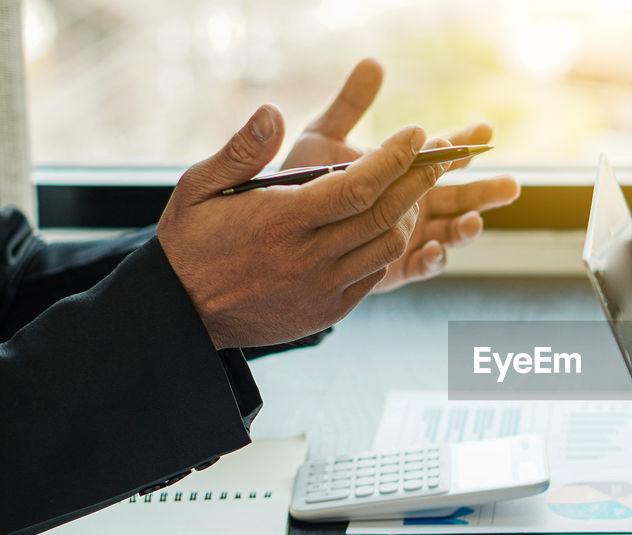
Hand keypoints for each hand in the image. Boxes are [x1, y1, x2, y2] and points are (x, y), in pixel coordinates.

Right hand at [157, 104, 445, 348]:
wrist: (182, 313)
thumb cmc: (191, 242)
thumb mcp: (198, 186)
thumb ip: (241, 150)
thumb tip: (273, 112)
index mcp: (280, 221)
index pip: (357, 187)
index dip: (394, 158)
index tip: (416, 134)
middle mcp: (307, 258)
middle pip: (384, 215)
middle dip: (418, 180)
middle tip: (437, 154)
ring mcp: (322, 288)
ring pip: (387, 246)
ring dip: (409, 214)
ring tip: (413, 187)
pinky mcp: (330, 310)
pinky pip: (374, 274)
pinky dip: (387, 245)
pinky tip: (387, 223)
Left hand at [282, 58, 519, 291]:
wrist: (277, 232)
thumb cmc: (300, 183)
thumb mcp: (324, 138)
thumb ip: (350, 105)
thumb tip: (373, 63)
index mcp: (406, 174)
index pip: (444, 156)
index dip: (465, 143)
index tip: (486, 128)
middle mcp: (414, 206)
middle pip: (461, 198)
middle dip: (487, 193)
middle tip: (511, 187)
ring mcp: (408, 237)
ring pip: (450, 234)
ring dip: (466, 228)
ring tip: (473, 221)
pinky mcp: (393, 268)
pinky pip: (419, 267)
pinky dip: (433, 260)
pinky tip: (436, 250)